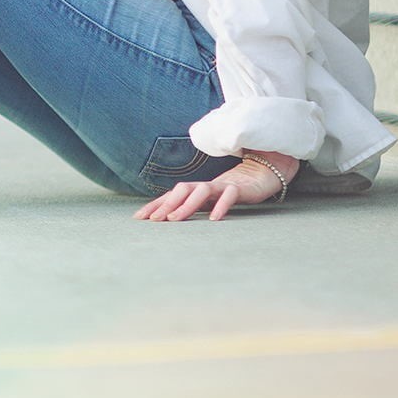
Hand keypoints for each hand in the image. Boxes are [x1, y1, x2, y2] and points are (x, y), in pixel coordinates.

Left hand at [133, 159, 285, 221]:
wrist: (259, 176)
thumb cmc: (228, 192)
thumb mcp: (207, 202)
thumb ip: (191, 208)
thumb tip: (168, 222)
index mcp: (195, 190)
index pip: (170, 196)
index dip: (154, 205)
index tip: (138, 218)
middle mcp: (205, 186)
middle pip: (181, 190)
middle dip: (166, 204)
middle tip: (153, 220)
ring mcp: (221, 185)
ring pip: (201, 191)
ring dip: (186, 205)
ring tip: (174, 219)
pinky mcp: (238, 188)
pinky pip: (229, 195)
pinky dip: (221, 205)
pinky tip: (214, 219)